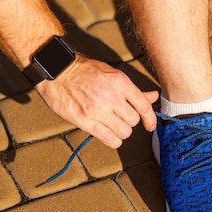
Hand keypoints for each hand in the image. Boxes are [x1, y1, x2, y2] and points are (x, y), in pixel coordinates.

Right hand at [36, 55, 158, 148]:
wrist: (58, 71)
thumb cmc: (85, 70)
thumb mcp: (112, 74)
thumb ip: (133, 90)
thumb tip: (153, 96)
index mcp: (120, 82)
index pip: (144, 106)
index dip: (150, 119)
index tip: (149, 125)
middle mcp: (111, 97)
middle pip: (133, 120)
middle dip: (130, 122)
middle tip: (121, 118)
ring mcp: (97, 110)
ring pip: (124, 132)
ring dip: (121, 132)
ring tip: (113, 125)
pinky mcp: (85, 121)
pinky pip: (109, 139)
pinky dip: (113, 140)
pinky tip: (109, 135)